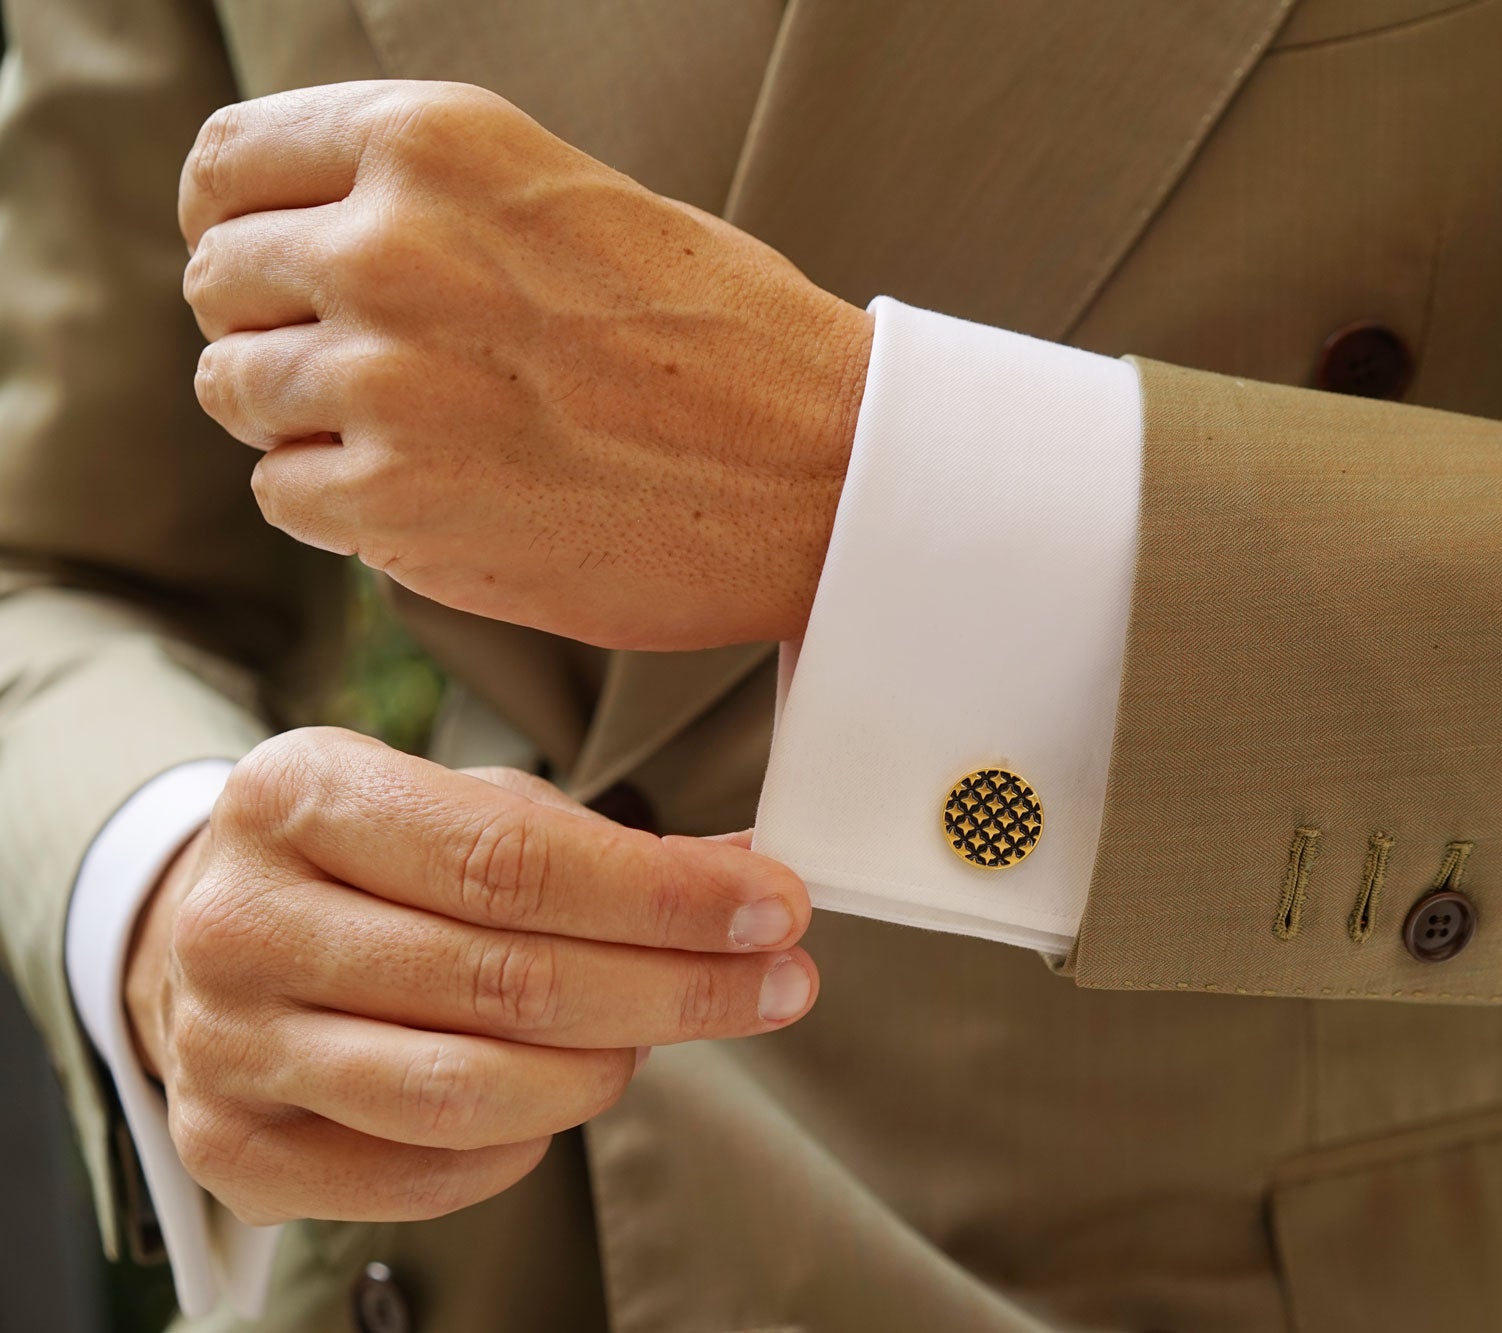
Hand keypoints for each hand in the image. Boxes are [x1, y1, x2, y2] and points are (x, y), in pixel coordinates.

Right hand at [122, 728, 815, 1224]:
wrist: (209, 935)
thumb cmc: (367, 861)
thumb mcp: (462, 805)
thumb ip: (596, 843)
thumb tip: (748, 878)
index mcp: (300, 793)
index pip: (514, 861)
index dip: (663, 897)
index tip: (775, 909)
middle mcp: (243, 917)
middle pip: (506, 979)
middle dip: (676, 987)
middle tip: (778, 983)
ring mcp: (225, 1041)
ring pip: (466, 1089)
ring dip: (603, 1071)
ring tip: (654, 1036)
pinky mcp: (229, 1145)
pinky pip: (421, 1173)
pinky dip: (522, 1144)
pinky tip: (560, 1093)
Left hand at [179, 80, 871, 651]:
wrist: (823, 471)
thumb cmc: (727, 339)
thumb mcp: (571, 198)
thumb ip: (431, 204)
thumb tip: (312, 242)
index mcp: (435, 142)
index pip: (229, 162)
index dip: (235, 221)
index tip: (263, 263)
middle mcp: (389, 246)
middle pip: (221, 283)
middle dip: (273, 327)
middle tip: (363, 369)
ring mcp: (384, 379)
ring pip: (238, 393)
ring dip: (304, 421)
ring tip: (417, 436)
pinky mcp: (396, 502)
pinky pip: (285, 494)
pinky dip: (341, 503)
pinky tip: (438, 493)